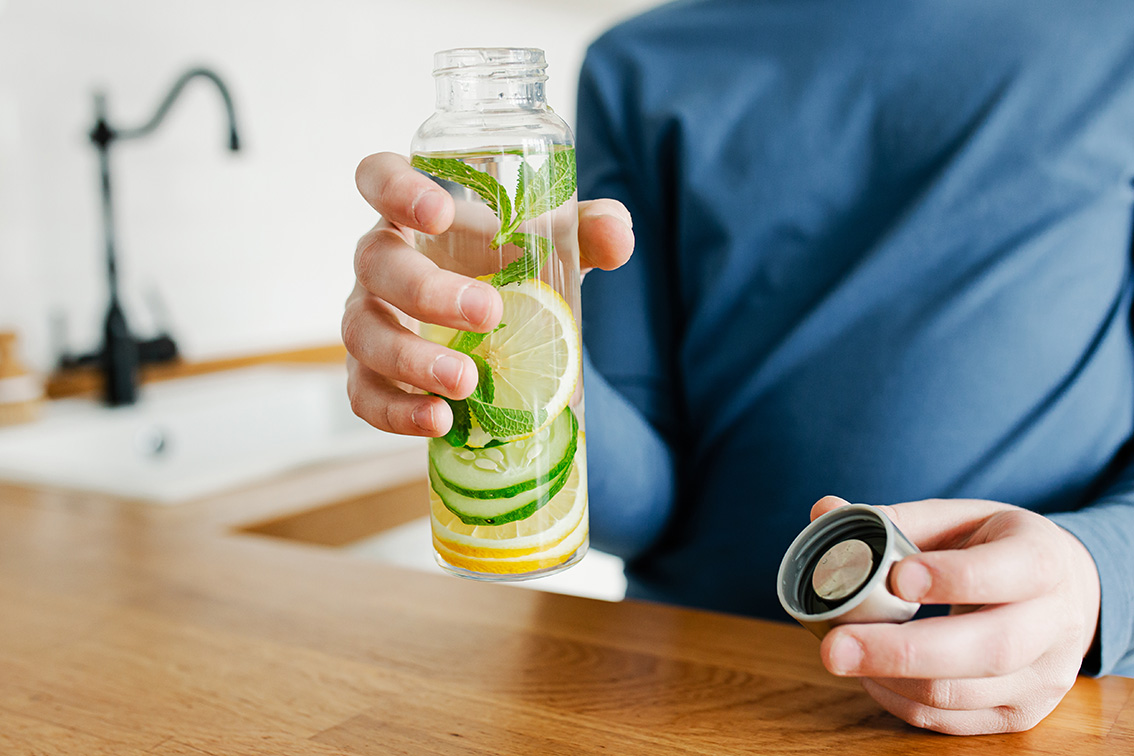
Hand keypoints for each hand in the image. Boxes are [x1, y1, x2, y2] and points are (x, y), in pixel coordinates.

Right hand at [344, 152, 633, 436]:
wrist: (487, 329)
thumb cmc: (504, 267)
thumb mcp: (545, 245)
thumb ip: (585, 231)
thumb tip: (619, 236)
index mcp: (412, 212)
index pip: (377, 177)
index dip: (395, 188)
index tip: (439, 211)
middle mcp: (380, 261)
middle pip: (376, 264)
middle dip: (427, 291)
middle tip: (488, 314)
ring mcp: (366, 318)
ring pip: (363, 333)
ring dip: (411, 361)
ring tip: (466, 383)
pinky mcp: (366, 374)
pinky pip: (363, 395)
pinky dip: (396, 412)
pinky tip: (438, 422)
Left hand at [811, 495, 1100, 734]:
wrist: (1068, 594)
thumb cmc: (998, 548)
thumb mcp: (961, 520)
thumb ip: (896, 519)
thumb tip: (825, 511)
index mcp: (1043, 559)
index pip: (1007, 572)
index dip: (953, 578)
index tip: (898, 578)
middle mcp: (1055, 624)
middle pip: (987, 650)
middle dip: (902, 652)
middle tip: (835, 647)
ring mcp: (1043, 678)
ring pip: (962, 694)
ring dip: (891, 679)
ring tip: (842, 654)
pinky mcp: (1020, 715)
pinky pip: (951, 721)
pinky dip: (900, 701)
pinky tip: (870, 676)